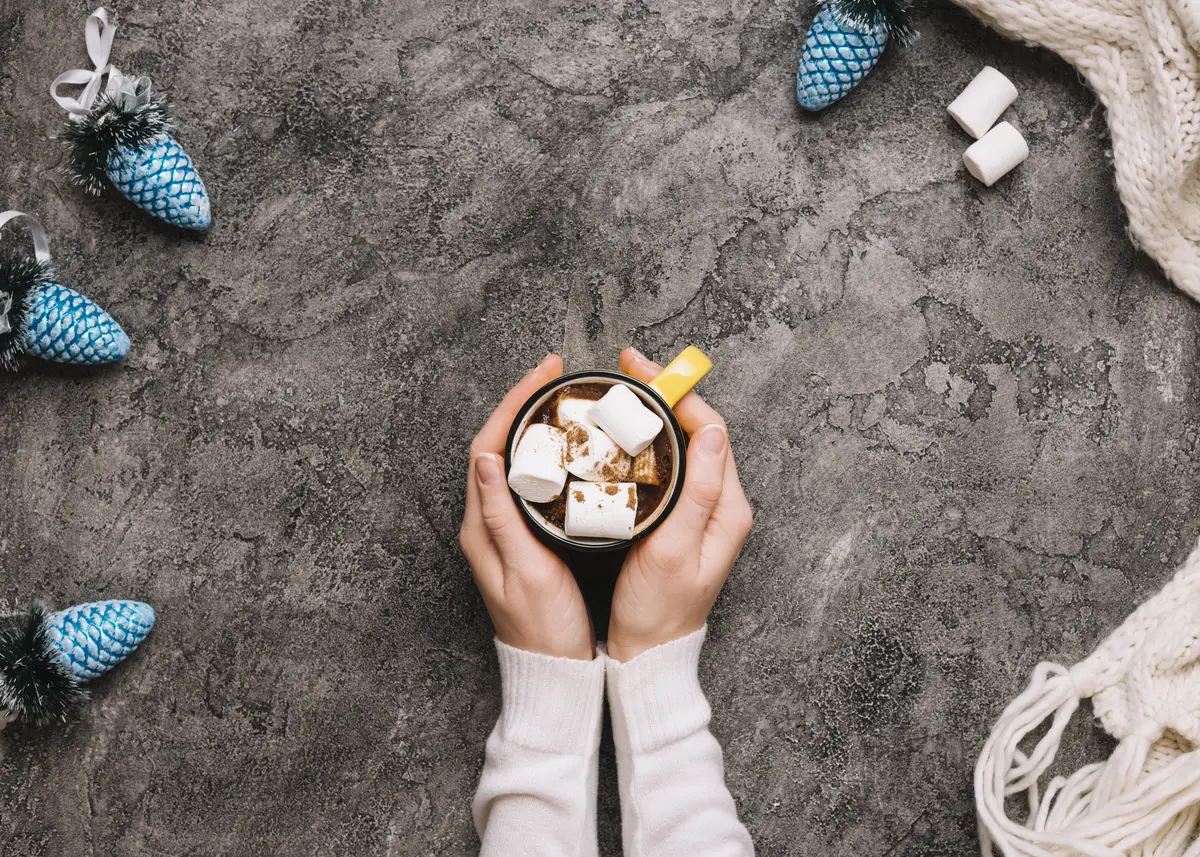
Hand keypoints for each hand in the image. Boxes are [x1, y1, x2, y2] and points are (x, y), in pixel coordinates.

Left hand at [460, 354, 594, 660]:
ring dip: (531, 423)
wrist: (551, 670)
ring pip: (510, 458)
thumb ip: (504, 517)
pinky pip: (525, 479)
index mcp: (481, 526)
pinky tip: (563, 445)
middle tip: (556, 375)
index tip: (544, 376)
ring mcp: (500, 528)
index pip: (488, 446)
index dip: (515, 405)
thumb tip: (486, 459)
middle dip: (523, 403)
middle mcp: (484, 521)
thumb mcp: (528, 572)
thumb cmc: (544, 629)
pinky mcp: (519, 536)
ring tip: (560, 398)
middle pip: (495, 444)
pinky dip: (541, 451)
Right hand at [606, 348, 753, 662]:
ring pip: (684, 445)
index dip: (676, 393)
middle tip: (626, 369)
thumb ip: (698, 492)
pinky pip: (672, 465)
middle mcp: (722, 503)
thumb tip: (712, 432)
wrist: (651, 652)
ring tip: (623, 392)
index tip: (641, 371)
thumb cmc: (659, 610)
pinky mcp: (683, 518)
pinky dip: (650, 440)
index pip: (710, 430)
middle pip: (699, 430)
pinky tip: (625, 435)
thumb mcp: (674, 551)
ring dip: (656, 413)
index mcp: (727, 507)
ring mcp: (704, 511)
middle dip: (664, 393)